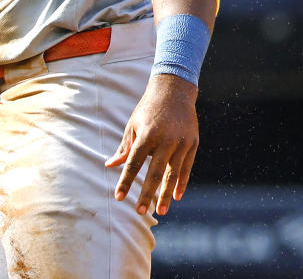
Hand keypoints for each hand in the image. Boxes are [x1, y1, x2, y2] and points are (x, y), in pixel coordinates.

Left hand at [104, 73, 198, 216]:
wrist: (174, 90)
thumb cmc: (148, 109)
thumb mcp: (133, 125)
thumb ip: (125, 148)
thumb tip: (110, 165)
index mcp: (147, 134)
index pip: (134, 163)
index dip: (125, 181)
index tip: (118, 197)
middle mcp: (165, 140)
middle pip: (154, 172)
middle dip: (146, 194)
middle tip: (139, 211)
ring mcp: (181, 142)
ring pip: (172, 174)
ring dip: (166, 194)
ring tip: (161, 211)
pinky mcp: (192, 143)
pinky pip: (186, 168)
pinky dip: (181, 183)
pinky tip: (176, 196)